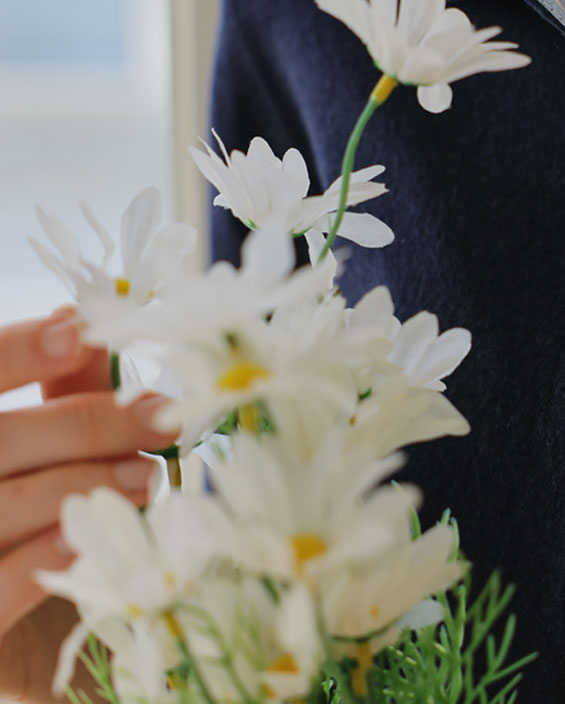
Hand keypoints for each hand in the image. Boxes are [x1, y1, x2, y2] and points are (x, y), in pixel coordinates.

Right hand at [0, 305, 181, 702]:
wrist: (22, 636)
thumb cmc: (25, 513)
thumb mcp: (34, 446)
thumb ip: (56, 390)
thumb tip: (88, 316)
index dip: (16, 351)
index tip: (79, 332)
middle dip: (84, 424)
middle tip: (161, 417)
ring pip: (2, 503)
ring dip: (85, 485)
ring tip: (150, 477)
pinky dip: (49, 552)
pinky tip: (94, 532)